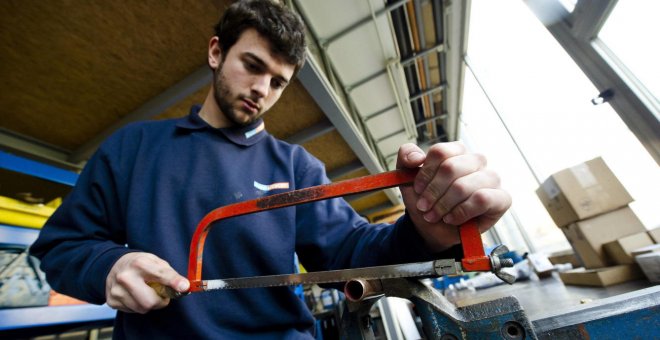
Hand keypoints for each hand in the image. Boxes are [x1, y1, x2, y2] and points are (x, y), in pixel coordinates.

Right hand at [105, 252, 188, 313]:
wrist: (114, 265)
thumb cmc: (140, 264)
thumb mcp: (155, 261)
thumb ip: (170, 274)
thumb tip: (184, 286)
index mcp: (139, 263)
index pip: (160, 275)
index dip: (174, 282)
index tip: (184, 286)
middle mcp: (125, 277)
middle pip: (150, 301)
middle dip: (160, 301)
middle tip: (161, 294)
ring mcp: (116, 290)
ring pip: (142, 309)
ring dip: (149, 304)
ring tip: (146, 292)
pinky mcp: (112, 301)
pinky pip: (133, 311)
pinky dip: (138, 305)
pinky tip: (135, 295)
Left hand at [396, 142, 510, 251]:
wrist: (432, 228)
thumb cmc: (426, 200)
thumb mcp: (408, 178)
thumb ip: (406, 157)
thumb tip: (416, 158)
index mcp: (456, 152)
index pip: (440, 152)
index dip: (425, 173)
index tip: (417, 189)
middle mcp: (476, 161)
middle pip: (451, 168)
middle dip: (433, 192)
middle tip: (424, 207)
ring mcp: (491, 178)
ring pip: (464, 185)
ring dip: (444, 205)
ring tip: (436, 215)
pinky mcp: (501, 198)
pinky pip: (482, 199)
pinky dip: (461, 212)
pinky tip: (452, 218)